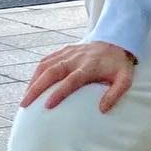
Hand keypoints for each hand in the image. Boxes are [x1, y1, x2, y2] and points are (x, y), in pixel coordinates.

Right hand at [22, 41, 136, 114]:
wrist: (116, 41)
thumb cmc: (119, 65)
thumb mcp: (125, 79)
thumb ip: (115, 94)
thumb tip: (102, 110)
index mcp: (89, 66)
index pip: (71, 80)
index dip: (59, 92)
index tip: (47, 106)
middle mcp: (76, 58)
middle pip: (52, 71)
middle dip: (36, 88)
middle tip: (25, 105)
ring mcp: (68, 52)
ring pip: (45, 65)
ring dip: (33, 81)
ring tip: (25, 98)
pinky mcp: (64, 50)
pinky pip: (46, 60)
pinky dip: (37, 72)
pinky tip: (31, 85)